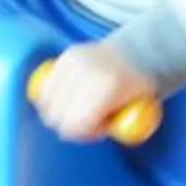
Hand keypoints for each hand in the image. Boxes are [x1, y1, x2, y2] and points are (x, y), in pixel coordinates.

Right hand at [32, 41, 157, 142]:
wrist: (136, 51)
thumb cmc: (140, 86)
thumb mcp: (139, 111)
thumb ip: (119, 127)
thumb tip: (98, 134)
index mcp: (106, 87)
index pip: (74, 123)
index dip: (84, 134)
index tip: (98, 131)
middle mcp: (84, 72)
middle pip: (57, 115)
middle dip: (69, 125)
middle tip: (87, 121)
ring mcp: (71, 62)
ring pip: (46, 102)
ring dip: (58, 111)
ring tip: (78, 108)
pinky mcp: (64, 57)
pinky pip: (46, 87)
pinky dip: (52, 98)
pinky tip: (67, 98)